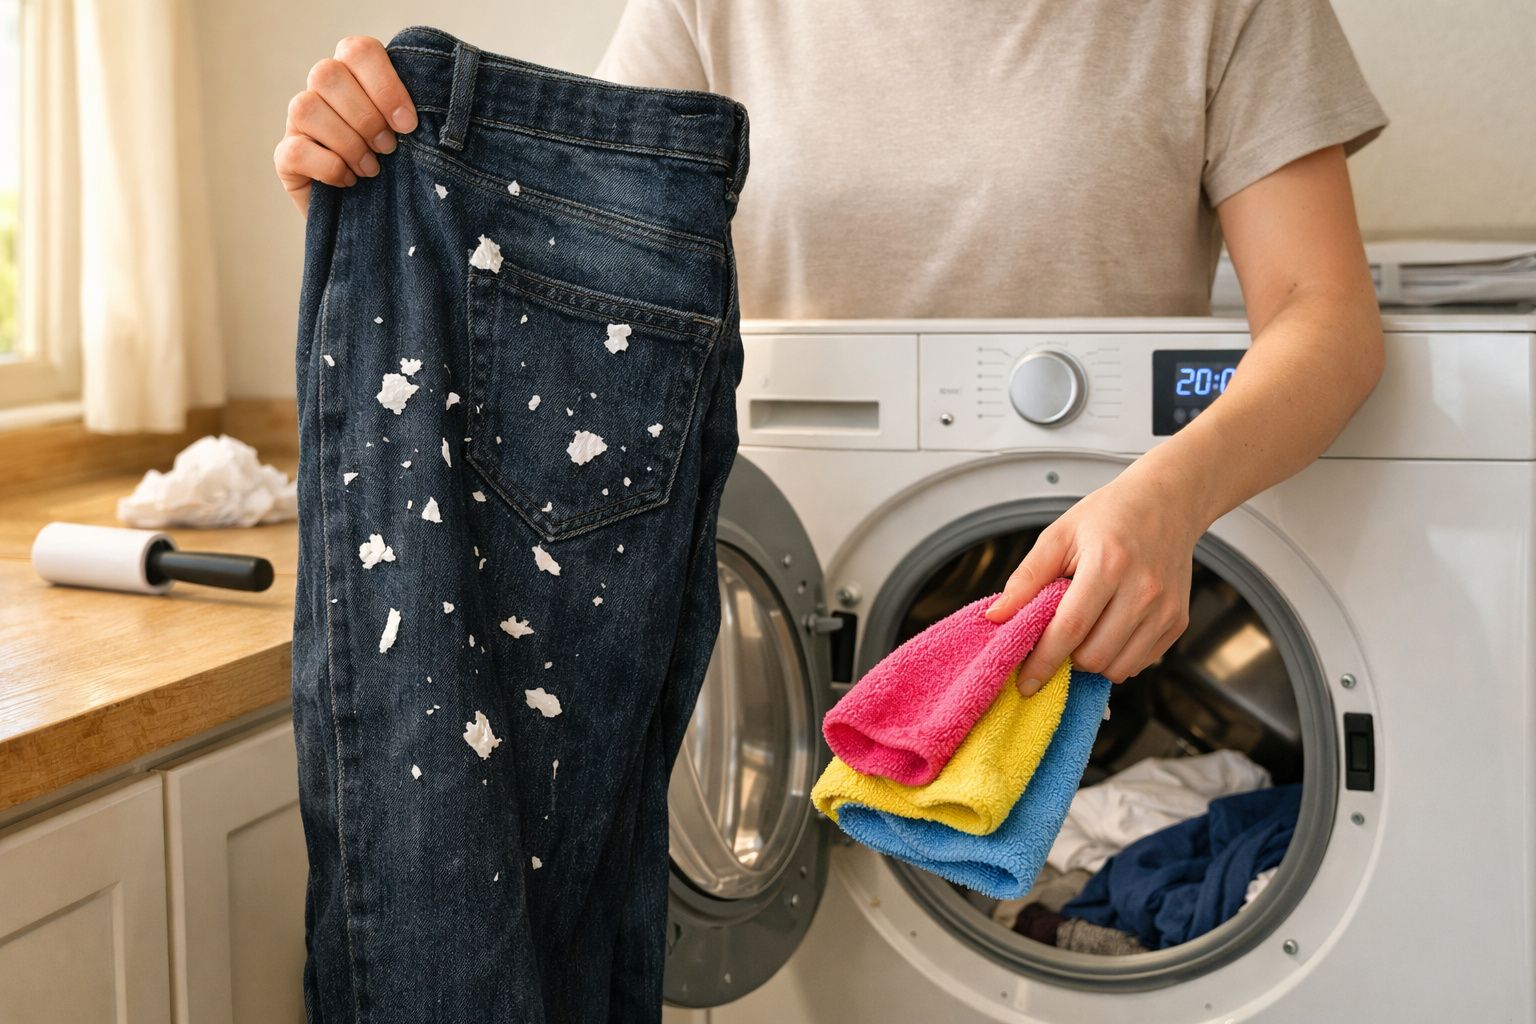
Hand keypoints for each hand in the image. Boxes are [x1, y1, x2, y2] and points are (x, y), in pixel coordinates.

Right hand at [274, 36, 418, 214]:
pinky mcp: (285, 157)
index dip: (384, 84)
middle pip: (327, 74)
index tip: (408, 124)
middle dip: (365, 117)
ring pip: (306, 108)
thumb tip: (434, 113)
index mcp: (355, 75)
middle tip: (389, 149)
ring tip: (372, 169)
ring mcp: (298, 123)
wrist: (378, 218)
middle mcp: (321, 91)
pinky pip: (296, 150)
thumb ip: (414, 116)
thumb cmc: (399, 169)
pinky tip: (349, 181)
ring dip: (347, 142)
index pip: (358, 51)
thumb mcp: (413, 139)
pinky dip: (328, 167)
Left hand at [984, 466, 1201, 693]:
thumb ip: (1026, 578)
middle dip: (1067, 658)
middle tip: (1057, 638)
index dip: (1043, 661)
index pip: (1070, 629)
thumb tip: (996, 617)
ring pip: (1119, 668)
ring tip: (1085, 631)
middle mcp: (1143, 591)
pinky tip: (1109, 629)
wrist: (1166, 502)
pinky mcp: (1178, 622)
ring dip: (1093, 661)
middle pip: (1094, 656)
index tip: (1024, 682)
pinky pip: (1140, 663)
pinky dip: (1118, 657)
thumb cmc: (1109, 516)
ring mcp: (1165, 609)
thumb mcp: (1059, 535)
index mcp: (1109, 565)